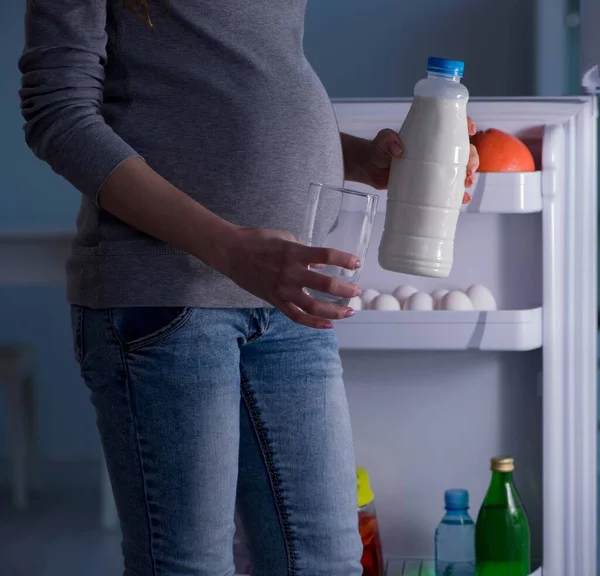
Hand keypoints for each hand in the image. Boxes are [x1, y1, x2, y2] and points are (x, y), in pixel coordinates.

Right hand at [218, 227, 361, 328]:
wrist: (230, 252)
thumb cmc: (257, 240)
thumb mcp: (285, 238)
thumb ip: (305, 250)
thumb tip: (322, 263)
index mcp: (294, 253)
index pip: (326, 255)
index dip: (345, 260)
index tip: (357, 263)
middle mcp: (290, 273)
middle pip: (324, 285)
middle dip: (345, 290)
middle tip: (357, 291)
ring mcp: (282, 289)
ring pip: (313, 306)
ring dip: (334, 311)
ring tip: (349, 311)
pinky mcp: (274, 301)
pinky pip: (296, 316)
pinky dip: (313, 323)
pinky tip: (328, 325)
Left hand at [354, 118, 479, 200]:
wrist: (370, 170)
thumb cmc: (378, 150)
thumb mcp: (382, 140)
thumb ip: (388, 139)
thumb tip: (398, 148)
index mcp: (428, 136)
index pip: (452, 126)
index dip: (465, 125)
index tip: (470, 130)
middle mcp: (435, 151)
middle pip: (463, 151)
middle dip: (472, 159)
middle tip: (469, 170)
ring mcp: (434, 168)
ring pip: (459, 170)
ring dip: (468, 177)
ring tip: (467, 184)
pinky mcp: (429, 184)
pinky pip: (448, 189)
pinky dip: (458, 194)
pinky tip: (463, 199)